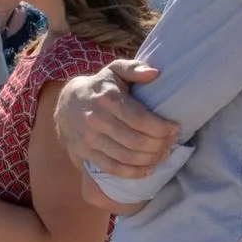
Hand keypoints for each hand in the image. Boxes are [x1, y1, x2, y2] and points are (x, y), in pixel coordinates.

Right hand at [54, 60, 175, 174]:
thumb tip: (155, 73)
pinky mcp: (86, 153)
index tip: (175, 129)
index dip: (162, 128)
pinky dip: (134, 172)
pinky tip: (148, 169)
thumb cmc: (100, 87)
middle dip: (159, 145)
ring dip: (150, 159)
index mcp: (108, 99)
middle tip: (171, 143)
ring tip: (163, 155)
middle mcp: (97, 120)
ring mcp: (90, 139)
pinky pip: (113, 168)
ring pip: (127, 157)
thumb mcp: (114, 71)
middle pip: (136, 141)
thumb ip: (134, 68)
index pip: (140, 120)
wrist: (66, 103)